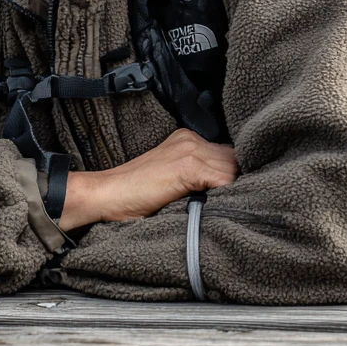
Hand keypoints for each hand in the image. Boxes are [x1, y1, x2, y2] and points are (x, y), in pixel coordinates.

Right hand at [58, 129, 237, 230]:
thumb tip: (227, 188)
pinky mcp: (190, 166)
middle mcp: (191, 139)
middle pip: (235, 159)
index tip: (234, 192)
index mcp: (186, 139)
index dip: (233, 174)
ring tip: (227, 207)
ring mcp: (191, 150)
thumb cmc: (135, 194)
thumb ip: (196, 174)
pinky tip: (218, 206)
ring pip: (234, 169)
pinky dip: (228, 195)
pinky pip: (226, 180)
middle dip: (238, 180)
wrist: (108, 194)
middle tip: (234, 201)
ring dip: (234, 189)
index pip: (227, 155)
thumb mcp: (170, 177)